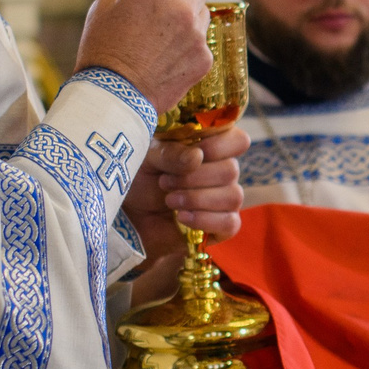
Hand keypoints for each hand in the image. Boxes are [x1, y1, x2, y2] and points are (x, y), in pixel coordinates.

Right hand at [75, 0, 212, 113]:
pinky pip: (203, 41)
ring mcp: (197, 35)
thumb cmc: (103, 47)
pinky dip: (190, 44)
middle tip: (163, 5)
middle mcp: (183, 9)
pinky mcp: (204, 60)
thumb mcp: (108, 5)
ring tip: (161, 35)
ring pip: (203, 13)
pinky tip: (166, 56)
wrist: (113, 96)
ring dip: (189, 17)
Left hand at [122, 125, 248, 255]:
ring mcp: (223, 201)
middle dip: (195, 177)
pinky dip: (204, 219)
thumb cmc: (140, 180)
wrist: (130, 217)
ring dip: (197, 198)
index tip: (195, 152)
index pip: (238, 141)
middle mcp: (221, 172)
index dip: (220, 145)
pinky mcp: (220, 227)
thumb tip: (197, 157)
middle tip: (164, 182)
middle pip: (231, 170)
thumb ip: (170, 153)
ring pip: (233, 196)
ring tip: (169, 200)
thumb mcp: (147, 158)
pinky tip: (182, 217)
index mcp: (209, 148)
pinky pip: (230, 223)